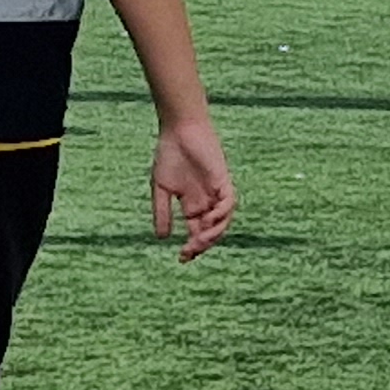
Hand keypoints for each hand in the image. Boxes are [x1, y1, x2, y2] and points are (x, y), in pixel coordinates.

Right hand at [152, 114, 236, 260]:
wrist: (179, 130)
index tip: (182, 259)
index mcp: (192, 205)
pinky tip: (209, 220)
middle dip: (201, 245)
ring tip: (198, 241)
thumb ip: (162, 212)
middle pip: (210, 231)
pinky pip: (228, 203)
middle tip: (189, 253)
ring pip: (222, 221)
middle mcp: (207, 202)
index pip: (196, 232)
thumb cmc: (169, 155)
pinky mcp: (223, 181)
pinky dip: (221, 214)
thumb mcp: (161, 188)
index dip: (192, 247)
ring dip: (212, 234)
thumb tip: (161, 238)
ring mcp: (216, 192)